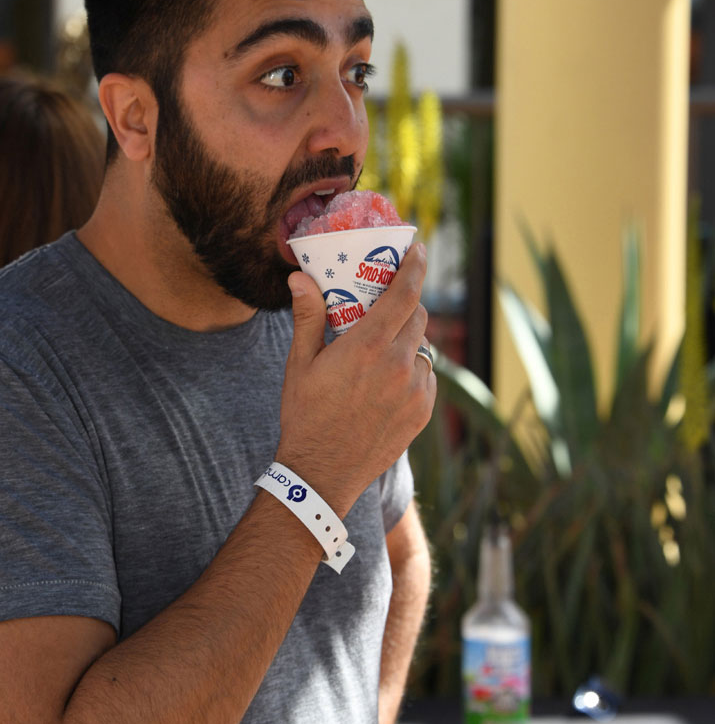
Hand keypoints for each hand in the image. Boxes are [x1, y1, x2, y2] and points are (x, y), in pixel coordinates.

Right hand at [276, 243, 435, 516]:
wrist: (321, 474)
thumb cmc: (305, 415)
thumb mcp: (300, 364)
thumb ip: (308, 317)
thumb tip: (299, 277)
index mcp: (368, 346)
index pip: (405, 293)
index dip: (415, 266)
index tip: (417, 250)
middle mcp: (398, 365)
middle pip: (417, 316)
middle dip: (405, 303)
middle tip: (386, 303)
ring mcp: (414, 391)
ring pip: (422, 349)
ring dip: (406, 341)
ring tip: (381, 351)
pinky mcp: (422, 412)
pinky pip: (425, 378)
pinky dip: (411, 372)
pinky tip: (387, 382)